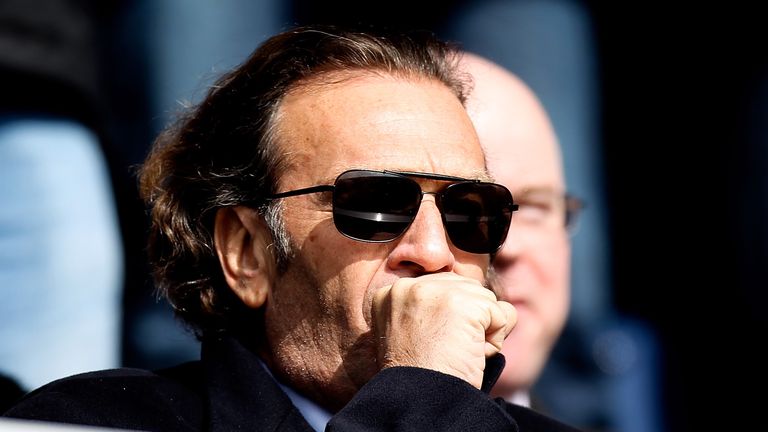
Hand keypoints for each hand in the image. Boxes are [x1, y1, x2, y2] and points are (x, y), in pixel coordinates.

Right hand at [372, 273, 516, 388]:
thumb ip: (434, 308)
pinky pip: (501, 314)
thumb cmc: (420, 377)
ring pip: (486, 299)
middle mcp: (410, 286)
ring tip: (455, 354)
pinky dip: (494, 341)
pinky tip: (469, 355)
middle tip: (445, 352)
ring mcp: (436, 292)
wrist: (419, 402)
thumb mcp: (414, 333)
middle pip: (467, 289)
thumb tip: (485, 299)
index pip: (444, 288)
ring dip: (482, 331)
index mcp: (392, 293)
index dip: (450, 320)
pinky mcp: (463, 304)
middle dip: (468, 322)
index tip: (433, 344)